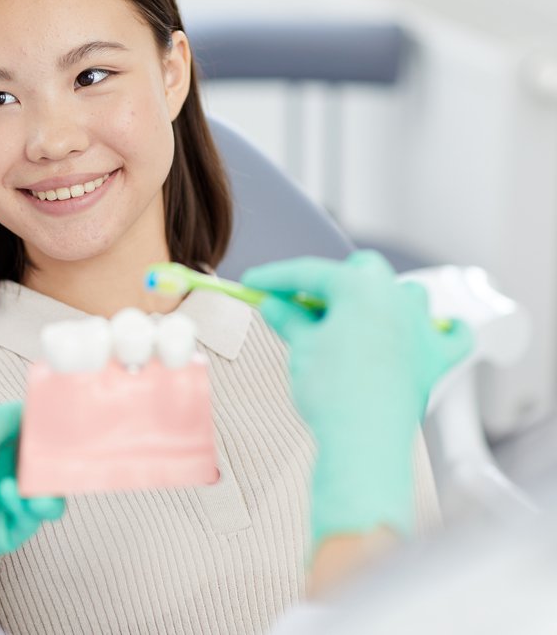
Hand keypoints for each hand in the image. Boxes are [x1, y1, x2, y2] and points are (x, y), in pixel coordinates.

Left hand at [0, 402, 64, 575]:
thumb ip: (15, 416)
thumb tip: (47, 405)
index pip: (40, 437)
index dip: (59, 433)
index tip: (80, 425)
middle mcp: (5, 472)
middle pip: (50, 468)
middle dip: (64, 464)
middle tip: (75, 458)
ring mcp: (5, 503)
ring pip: (49, 497)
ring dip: (51, 490)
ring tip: (37, 487)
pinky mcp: (3, 532)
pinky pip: (32, 520)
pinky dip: (26, 506)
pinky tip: (6, 494)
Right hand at [242, 251, 471, 544]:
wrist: (363, 437)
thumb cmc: (332, 390)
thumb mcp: (302, 347)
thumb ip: (290, 319)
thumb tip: (275, 305)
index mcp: (360, 287)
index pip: (310, 273)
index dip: (276, 277)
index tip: (255, 284)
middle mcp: (395, 298)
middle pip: (363, 270)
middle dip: (332, 279)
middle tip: (299, 301)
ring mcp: (420, 327)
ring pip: (407, 294)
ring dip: (383, 298)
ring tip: (356, 315)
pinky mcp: (434, 359)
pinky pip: (452, 335)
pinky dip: (444, 329)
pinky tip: (435, 328)